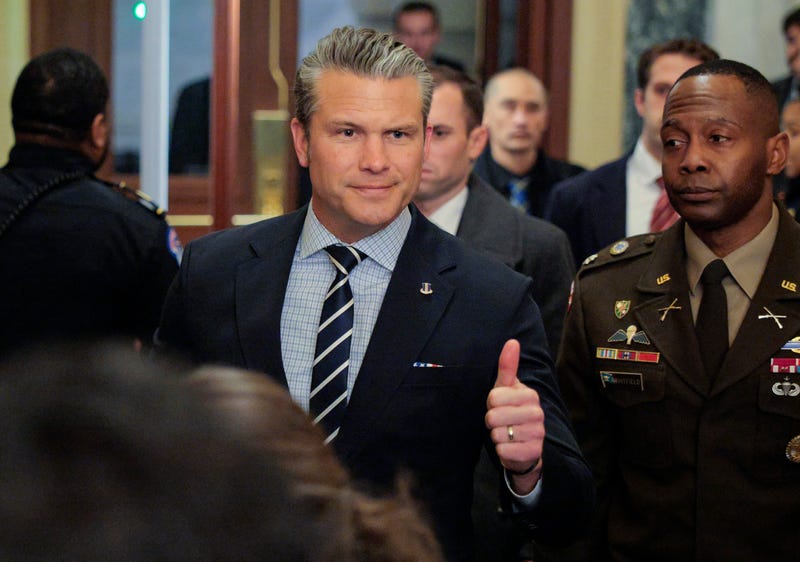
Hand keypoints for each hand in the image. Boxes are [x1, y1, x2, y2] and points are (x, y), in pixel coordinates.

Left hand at [485, 339, 543, 492]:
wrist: (524, 446)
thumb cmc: (511, 412)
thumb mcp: (506, 389)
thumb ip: (507, 366)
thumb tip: (512, 341)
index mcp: (530, 395)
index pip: (493, 397)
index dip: (491, 404)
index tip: (500, 406)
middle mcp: (537, 413)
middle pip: (493, 416)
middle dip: (491, 422)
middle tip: (502, 423)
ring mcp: (538, 434)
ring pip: (497, 434)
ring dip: (496, 437)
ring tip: (507, 435)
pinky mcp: (533, 453)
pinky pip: (503, 451)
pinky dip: (501, 451)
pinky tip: (510, 447)